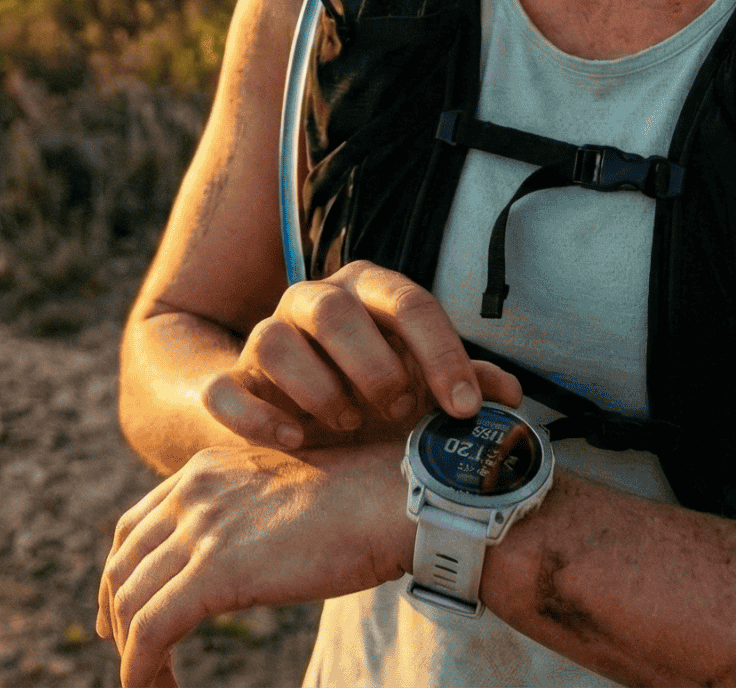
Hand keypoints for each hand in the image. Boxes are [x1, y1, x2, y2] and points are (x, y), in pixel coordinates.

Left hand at [99, 443, 408, 687]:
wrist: (392, 497)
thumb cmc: (362, 501)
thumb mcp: (284, 494)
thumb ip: (248, 516)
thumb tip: (242, 561)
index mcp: (207, 470)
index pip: (136, 524)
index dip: (120, 570)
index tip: (120, 608)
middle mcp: (193, 491)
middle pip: (123, 562)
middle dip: (114, 612)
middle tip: (120, 649)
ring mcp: (201, 528)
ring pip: (132, 600)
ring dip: (130, 651)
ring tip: (148, 681)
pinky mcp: (214, 570)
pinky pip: (152, 629)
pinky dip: (141, 666)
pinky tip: (149, 687)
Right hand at [203, 260, 522, 450]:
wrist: (297, 418)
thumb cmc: (377, 398)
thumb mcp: (424, 390)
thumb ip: (465, 386)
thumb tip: (510, 396)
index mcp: (370, 292)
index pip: (409, 302)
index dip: (441, 354)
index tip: (462, 409)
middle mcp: (314, 303)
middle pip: (333, 309)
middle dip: (373, 365)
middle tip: (398, 412)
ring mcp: (265, 338)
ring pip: (273, 339)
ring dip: (317, 388)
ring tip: (347, 426)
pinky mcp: (230, 382)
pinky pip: (225, 390)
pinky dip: (257, 418)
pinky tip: (295, 443)